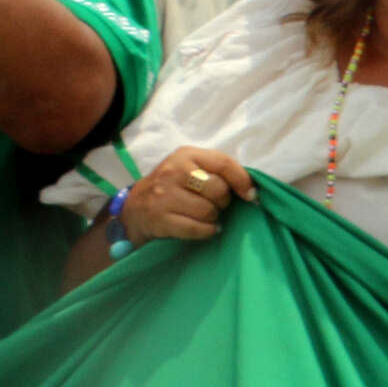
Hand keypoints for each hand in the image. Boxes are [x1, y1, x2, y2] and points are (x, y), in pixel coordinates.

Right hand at [124, 146, 257, 243]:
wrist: (134, 207)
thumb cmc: (174, 187)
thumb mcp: (193, 169)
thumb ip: (219, 172)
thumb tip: (252, 192)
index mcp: (186, 155)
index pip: (223, 163)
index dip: (242, 180)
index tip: (250, 195)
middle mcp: (173, 172)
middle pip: (218, 190)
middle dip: (222, 201)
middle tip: (213, 204)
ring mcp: (163, 195)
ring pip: (208, 211)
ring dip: (212, 218)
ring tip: (202, 215)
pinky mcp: (159, 218)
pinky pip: (197, 229)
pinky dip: (206, 231)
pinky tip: (202, 228)